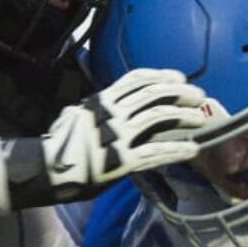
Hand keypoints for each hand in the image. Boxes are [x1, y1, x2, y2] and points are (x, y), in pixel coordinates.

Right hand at [5, 68, 205, 206]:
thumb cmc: (60, 146)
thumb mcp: (76, 116)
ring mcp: (117, 136)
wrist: (46, 171)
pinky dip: (176, 149)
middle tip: (199, 96)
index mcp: (102, 101)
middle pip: (153, 94)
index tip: (180, 77)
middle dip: (180, 92)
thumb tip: (110, 102)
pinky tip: (192, 149)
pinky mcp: (122, 160)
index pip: (136, 79)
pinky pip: (155, 152)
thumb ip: (97, 108)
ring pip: (159, 118)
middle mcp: (111, 114)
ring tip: (201, 119)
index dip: (161, 75)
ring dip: (184, 116)